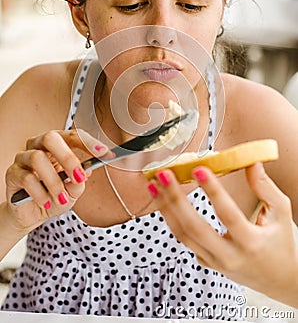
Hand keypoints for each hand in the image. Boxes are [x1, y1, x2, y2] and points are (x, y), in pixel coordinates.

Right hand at [5, 129, 110, 232]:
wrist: (32, 214)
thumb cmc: (55, 196)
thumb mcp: (73, 190)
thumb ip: (80, 179)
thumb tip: (87, 170)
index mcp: (57, 144)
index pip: (72, 135)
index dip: (88, 142)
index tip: (103, 152)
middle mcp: (39, 145)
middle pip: (50, 137)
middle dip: (68, 157)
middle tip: (79, 177)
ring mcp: (23, 157)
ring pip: (37, 158)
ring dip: (54, 182)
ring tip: (62, 198)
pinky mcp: (13, 173)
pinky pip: (26, 178)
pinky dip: (40, 193)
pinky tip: (46, 203)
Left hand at [147, 163, 297, 307]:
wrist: (280, 281)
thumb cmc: (281, 244)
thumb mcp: (281, 214)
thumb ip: (265, 188)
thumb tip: (251, 162)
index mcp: (250, 243)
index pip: (227, 214)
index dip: (212, 191)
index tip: (199, 169)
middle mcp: (229, 256)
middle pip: (194, 227)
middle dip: (175, 199)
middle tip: (164, 174)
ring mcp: (214, 262)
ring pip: (182, 235)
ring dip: (165, 208)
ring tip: (154, 185)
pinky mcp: (206, 262)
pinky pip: (184, 241)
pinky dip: (171, 220)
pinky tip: (163, 201)